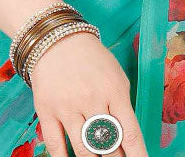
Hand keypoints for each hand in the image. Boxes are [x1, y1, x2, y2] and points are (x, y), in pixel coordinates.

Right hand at [30, 29, 148, 156]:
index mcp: (114, 90)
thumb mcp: (116, 76)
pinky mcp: (47, 111)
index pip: (130, 133)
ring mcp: (68, 107)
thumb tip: (127, 140)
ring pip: (84, 151)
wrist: (57, 39)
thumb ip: (123, 106)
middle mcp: (92, 100)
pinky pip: (56, 147)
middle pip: (108, 146)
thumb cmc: (92, 59)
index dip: (138, 155)